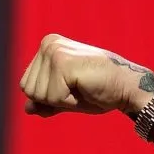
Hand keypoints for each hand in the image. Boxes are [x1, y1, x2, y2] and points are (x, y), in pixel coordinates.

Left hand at [20, 34, 153, 116]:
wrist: (127, 87)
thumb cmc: (98, 91)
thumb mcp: (65, 98)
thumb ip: (44, 102)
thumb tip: (26, 109)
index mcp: (46, 46)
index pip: (26, 86)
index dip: (48, 97)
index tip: (71, 87)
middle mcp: (48, 44)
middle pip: (28, 90)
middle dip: (53, 99)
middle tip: (78, 88)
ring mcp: (54, 51)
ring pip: (38, 95)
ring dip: (61, 100)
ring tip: (82, 87)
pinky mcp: (63, 63)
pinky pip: (52, 98)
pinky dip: (69, 102)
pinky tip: (85, 88)